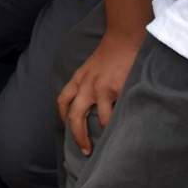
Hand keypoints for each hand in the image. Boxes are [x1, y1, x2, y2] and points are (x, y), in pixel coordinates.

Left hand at [57, 29, 142, 155]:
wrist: (124, 37)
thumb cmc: (112, 52)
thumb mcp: (92, 67)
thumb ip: (90, 82)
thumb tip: (94, 102)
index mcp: (78, 79)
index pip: (63, 101)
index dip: (63, 117)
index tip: (68, 129)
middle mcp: (85, 85)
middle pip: (74, 117)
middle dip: (78, 136)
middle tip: (86, 151)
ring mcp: (99, 88)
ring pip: (95, 119)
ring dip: (100, 135)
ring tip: (107, 147)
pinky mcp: (115, 89)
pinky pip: (114, 113)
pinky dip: (117, 125)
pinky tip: (122, 133)